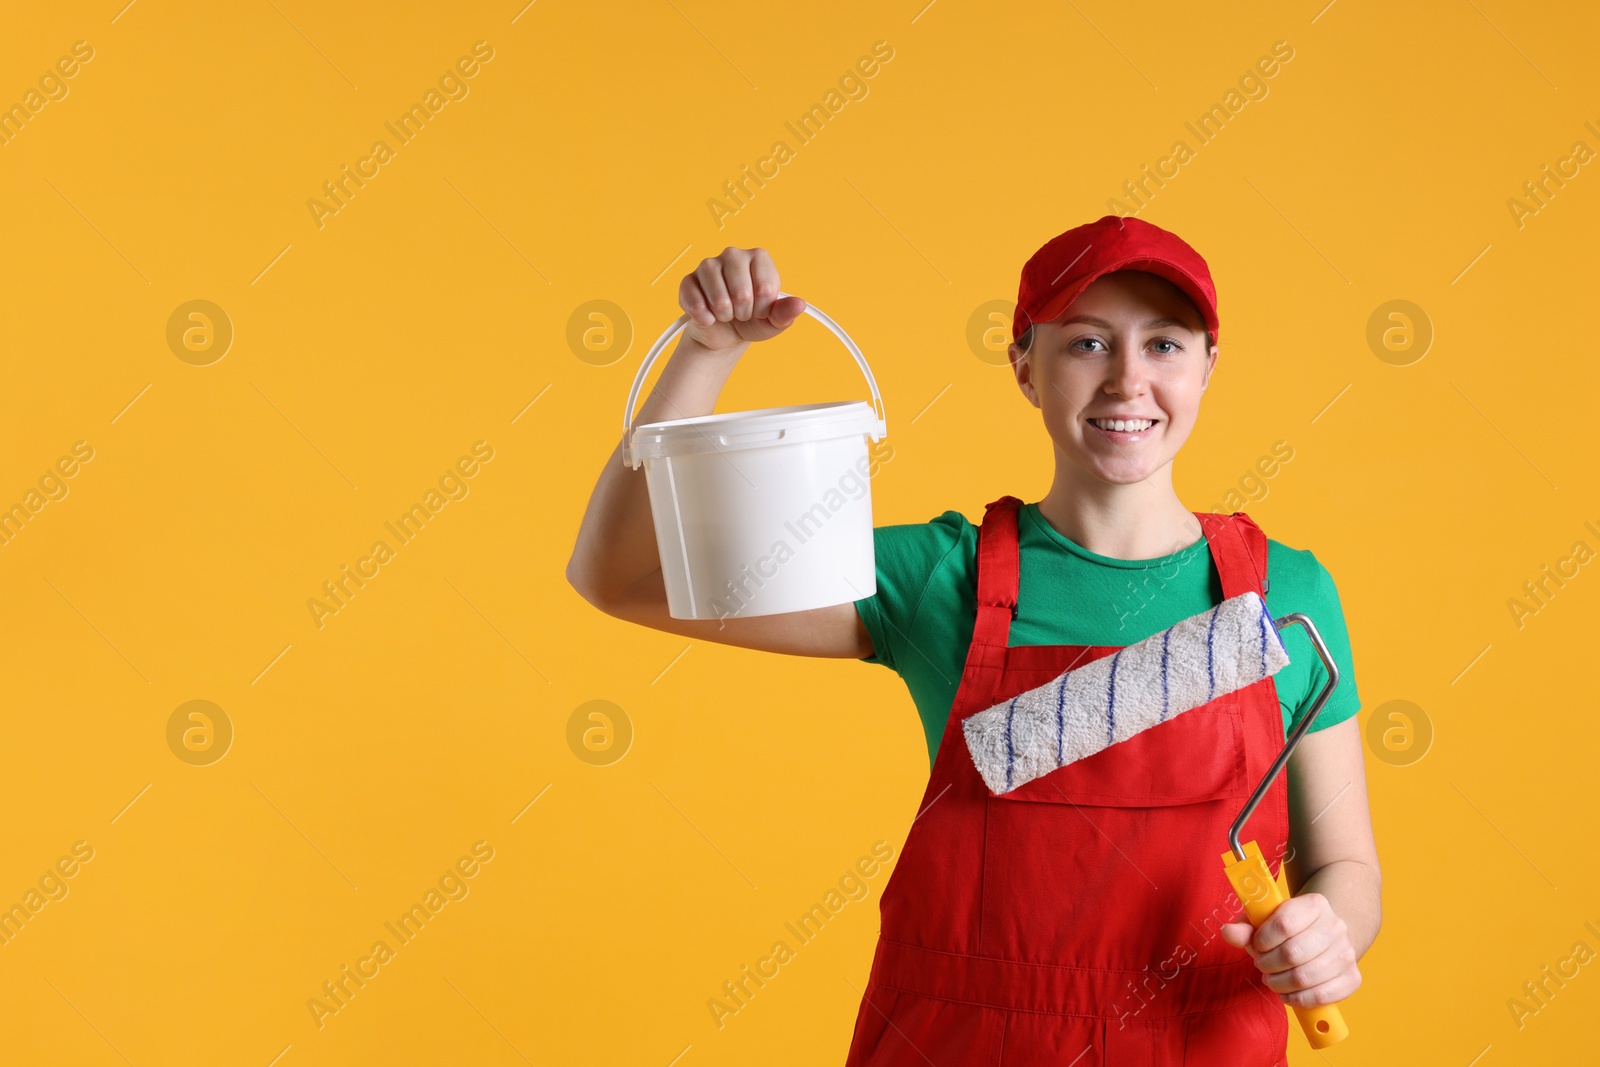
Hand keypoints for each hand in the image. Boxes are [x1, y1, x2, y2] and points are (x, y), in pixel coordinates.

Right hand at [678, 246, 806, 351]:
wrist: (725, 333)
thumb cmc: (752, 321)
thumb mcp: (773, 321)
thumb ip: (786, 313)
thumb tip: (799, 305)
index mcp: (758, 258)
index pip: (765, 288)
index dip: (763, 308)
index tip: (760, 310)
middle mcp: (733, 255)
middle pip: (742, 292)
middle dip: (743, 312)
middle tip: (742, 313)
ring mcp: (708, 265)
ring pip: (718, 297)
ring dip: (724, 315)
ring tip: (726, 314)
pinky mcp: (688, 280)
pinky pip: (695, 302)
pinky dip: (704, 317)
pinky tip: (709, 317)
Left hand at [1219, 891, 1360, 1007]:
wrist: (1325, 935)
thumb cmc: (1289, 928)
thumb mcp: (1264, 920)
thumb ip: (1245, 927)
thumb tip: (1228, 932)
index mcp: (1314, 904)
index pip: (1284, 923)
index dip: (1263, 940)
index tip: (1257, 945)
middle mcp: (1335, 926)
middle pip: (1293, 953)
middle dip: (1268, 965)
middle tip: (1262, 966)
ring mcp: (1347, 952)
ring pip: (1306, 977)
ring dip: (1280, 984)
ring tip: (1272, 980)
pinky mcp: (1353, 977)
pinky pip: (1324, 995)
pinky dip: (1300, 1000)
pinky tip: (1288, 994)